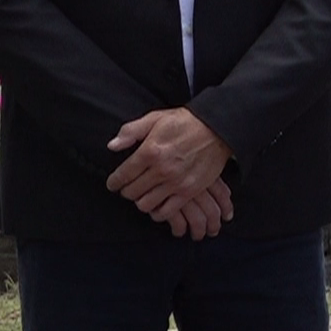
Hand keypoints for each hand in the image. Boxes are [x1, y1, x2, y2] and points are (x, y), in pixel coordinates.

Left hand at [106, 108, 233, 232]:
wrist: (218, 129)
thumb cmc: (186, 122)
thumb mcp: (156, 118)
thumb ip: (131, 131)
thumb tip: (112, 146)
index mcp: (150, 151)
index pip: (122, 176)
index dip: (114, 182)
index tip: (114, 183)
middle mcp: (161, 170)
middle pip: (131, 192)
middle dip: (126, 190)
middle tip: (130, 186)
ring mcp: (176, 182)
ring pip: (145, 204)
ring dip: (141, 200)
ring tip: (144, 193)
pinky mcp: (189, 191)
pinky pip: (166, 212)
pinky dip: (158, 212)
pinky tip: (158, 202)